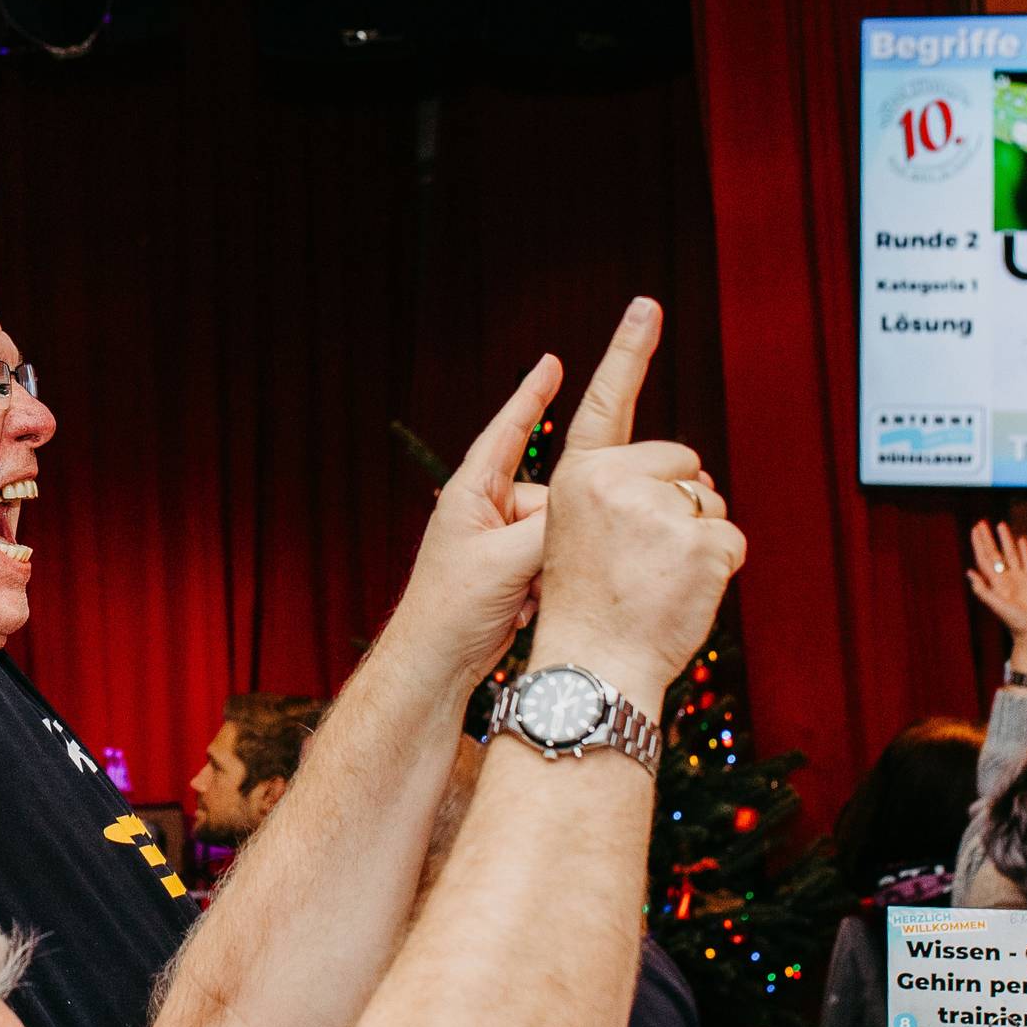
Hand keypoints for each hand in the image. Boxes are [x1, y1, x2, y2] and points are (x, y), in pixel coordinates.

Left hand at [385, 354, 562, 680]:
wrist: (435, 664)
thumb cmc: (451, 608)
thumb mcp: (504, 561)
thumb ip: (551, 528)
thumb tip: (592, 505)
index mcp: (472, 492)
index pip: (508, 432)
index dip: (532, 396)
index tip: (552, 362)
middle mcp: (486, 510)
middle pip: (551, 494)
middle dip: (554, 529)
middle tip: (541, 564)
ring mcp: (500, 542)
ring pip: (555, 532)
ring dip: (552, 564)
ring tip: (529, 594)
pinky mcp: (512, 571)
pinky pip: (550, 561)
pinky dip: (548, 582)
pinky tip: (529, 606)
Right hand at [530, 298, 744, 695]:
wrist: (592, 669)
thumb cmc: (587, 611)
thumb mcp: (577, 537)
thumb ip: (618, 495)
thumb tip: (692, 481)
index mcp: (580, 476)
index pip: (608, 406)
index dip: (628, 352)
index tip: (646, 305)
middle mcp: (614, 481)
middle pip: (683, 465)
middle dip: (682, 504)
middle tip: (647, 560)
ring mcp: (658, 509)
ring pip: (710, 502)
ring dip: (700, 541)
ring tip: (658, 582)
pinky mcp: (698, 540)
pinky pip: (732, 538)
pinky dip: (720, 569)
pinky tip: (684, 592)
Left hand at [965, 521, 1026, 669]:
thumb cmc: (1017, 623)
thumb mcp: (998, 606)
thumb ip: (983, 591)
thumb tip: (969, 573)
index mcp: (995, 584)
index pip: (984, 559)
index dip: (979, 544)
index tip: (975, 530)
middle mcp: (1005, 580)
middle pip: (994, 554)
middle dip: (987, 539)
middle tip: (981, 522)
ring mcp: (1019, 580)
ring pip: (1011, 555)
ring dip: (1005, 540)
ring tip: (1000, 525)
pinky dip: (1024, 551)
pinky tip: (1021, 540)